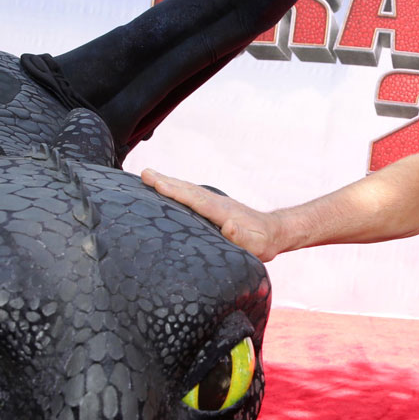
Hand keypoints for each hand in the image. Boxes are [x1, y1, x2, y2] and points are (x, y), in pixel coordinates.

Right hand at [141, 169, 280, 260]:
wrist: (274, 232)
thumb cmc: (263, 243)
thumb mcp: (256, 246)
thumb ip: (243, 237)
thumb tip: (229, 226)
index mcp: (224, 213)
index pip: (196, 201)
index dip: (177, 192)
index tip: (157, 184)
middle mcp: (217, 204)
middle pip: (188, 191)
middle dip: (166, 182)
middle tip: (144, 173)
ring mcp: (215, 203)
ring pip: (188, 190)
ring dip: (169, 183)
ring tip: (147, 175)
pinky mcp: (213, 206)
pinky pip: (191, 195)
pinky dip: (176, 189)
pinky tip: (165, 188)